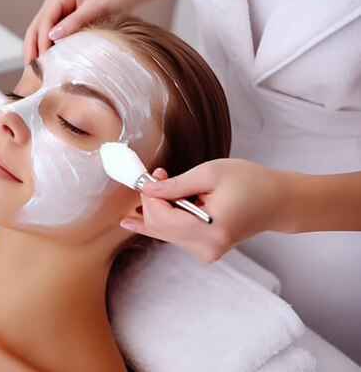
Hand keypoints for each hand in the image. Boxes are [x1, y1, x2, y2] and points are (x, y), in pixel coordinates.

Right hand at [23, 0, 131, 63]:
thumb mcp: (95, 8)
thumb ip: (74, 21)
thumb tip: (53, 36)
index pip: (45, 20)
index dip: (41, 40)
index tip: (42, 58)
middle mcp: (54, 2)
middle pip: (35, 27)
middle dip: (31, 47)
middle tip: (29, 69)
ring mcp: (56, 12)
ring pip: (38, 32)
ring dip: (34, 49)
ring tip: (33, 69)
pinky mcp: (61, 21)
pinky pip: (47, 36)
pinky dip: (44, 48)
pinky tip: (44, 62)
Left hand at [120, 159, 285, 262]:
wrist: (278, 202)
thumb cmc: (252, 183)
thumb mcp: (211, 173)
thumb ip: (176, 184)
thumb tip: (148, 189)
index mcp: (211, 229)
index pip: (161, 218)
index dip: (150, 196)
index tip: (154, 175)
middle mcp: (206, 247)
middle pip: (158, 227)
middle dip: (151, 202)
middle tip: (160, 177)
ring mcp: (205, 252)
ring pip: (162, 232)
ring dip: (160, 208)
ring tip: (176, 187)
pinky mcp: (204, 250)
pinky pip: (173, 235)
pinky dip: (167, 218)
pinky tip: (160, 207)